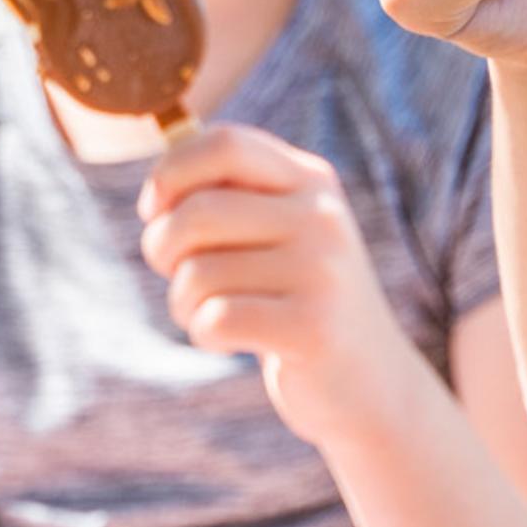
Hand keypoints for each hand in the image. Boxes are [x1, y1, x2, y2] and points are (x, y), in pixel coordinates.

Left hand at [140, 125, 424, 445]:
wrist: (371, 382)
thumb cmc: (298, 301)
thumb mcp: (279, 233)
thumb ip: (230, 198)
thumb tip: (157, 193)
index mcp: (311, 180)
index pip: (225, 144)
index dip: (170, 173)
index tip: (154, 210)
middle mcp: (322, 216)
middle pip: (196, 212)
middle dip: (162, 249)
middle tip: (177, 276)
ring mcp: (322, 270)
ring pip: (197, 272)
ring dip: (184, 303)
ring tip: (213, 315)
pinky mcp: (313, 327)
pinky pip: (216, 318)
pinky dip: (204, 334)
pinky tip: (230, 342)